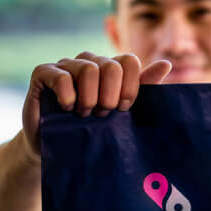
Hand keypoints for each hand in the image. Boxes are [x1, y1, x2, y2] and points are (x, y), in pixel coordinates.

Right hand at [21, 51, 171, 157]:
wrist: (56, 149)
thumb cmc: (91, 130)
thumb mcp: (120, 113)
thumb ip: (143, 88)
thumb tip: (166, 64)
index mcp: (109, 68)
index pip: (129, 61)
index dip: (130, 87)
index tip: (122, 109)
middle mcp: (88, 62)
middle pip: (111, 66)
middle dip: (109, 97)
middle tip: (101, 114)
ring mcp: (65, 65)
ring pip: (88, 69)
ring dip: (89, 99)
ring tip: (84, 114)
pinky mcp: (43, 72)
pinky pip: (62, 76)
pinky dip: (68, 97)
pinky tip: (65, 109)